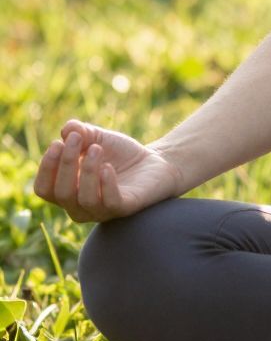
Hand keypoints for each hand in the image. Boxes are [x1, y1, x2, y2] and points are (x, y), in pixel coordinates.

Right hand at [32, 119, 185, 223]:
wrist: (155, 161)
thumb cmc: (119, 154)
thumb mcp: (97, 138)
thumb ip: (79, 133)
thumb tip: (66, 130)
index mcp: (67, 190)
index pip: (44, 189)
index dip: (46, 168)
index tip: (58, 143)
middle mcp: (79, 206)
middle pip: (61, 192)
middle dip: (66, 163)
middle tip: (77, 139)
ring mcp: (101, 211)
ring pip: (84, 199)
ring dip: (87, 170)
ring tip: (97, 148)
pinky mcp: (124, 209)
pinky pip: (110, 203)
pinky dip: (106, 184)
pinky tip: (108, 167)